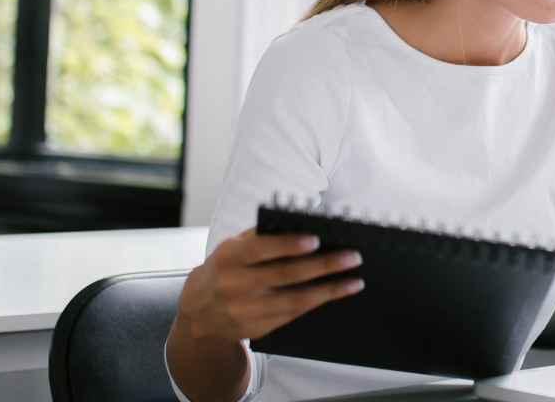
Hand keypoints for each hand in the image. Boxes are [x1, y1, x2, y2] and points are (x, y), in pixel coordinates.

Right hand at [177, 227, 364, 342]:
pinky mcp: (258, 327)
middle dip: (322, 266)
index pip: (260, 249)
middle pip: (284, 275)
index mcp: (228, 258)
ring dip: (329, 289)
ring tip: (355, 279)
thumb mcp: (233, 248)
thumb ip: (261, 237)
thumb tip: (303, 228)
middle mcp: (235, 286)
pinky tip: (337, 292)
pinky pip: (293, 314)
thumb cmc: (225, 269)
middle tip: (352, 257)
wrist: (199, 311)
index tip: (315, 239)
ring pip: (294, 299)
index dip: (287, 244)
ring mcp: (247, 310)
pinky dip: (318, 302)